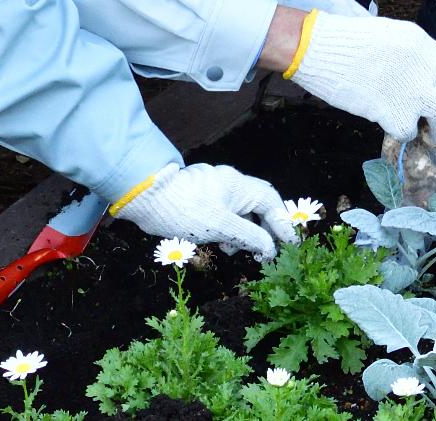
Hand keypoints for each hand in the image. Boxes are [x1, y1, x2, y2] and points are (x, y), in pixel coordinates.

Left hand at [114, 163, 297, 258]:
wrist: (145, 197)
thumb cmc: (184, 210)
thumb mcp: (221, 227)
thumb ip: (249, 236)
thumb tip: (270, 247)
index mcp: (238, 186)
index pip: (271, 201)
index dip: (283, 222)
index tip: (290, 244)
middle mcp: (229, 184)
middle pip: (257, 205)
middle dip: (263, 229)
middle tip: (265, 251)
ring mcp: (214, 191)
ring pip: (239, 212)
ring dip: (243, 232)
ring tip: (234, 250)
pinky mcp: (200, 199)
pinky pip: (224, 214)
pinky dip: (228, 230)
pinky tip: (220, 244)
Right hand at [285, 11, 435, 144]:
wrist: (318, 48)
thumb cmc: (343, 39)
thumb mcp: (386, 34)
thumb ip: (408, 52)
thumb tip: (417, 73)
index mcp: (420, 42)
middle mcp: (423, 65)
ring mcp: (411, 89)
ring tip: (428, 136)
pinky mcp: (393, 111)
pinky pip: (408, 131)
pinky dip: (403, 133)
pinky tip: (392, 127)